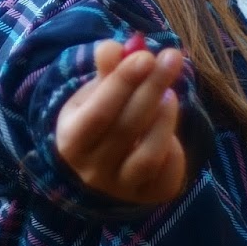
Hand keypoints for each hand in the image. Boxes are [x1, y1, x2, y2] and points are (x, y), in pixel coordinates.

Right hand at [54, 38, 187, 206]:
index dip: (123, 83)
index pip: (98, 113)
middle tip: (171, 59)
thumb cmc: (98, 115)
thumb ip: (107, 69)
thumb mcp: (94, 91)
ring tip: (170, 94)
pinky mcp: (149, 197)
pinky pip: (167, 175)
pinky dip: (175, 149)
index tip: (146, 56)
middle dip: (151, 89)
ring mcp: (121, 188)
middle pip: (126, 129)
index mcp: (72, 140)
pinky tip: (169, 128)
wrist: (100, 162)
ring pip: (147, 157)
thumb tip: (115, 48)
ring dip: (164, 120)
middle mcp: (92, 170)